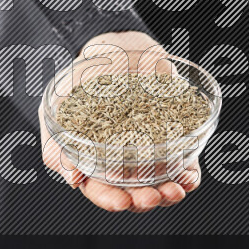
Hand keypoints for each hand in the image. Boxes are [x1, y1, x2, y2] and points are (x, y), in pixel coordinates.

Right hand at [39, 31, 200, 211]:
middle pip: (134, 191)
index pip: (100, 189)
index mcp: (93, 160)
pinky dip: (190, 173)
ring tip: (175, 190)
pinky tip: (190, 176)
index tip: (121, 201)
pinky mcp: (175, 134)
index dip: (110, 199)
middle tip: (153, 197)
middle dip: (144, 200)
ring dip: (170, 192)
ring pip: (161, 182)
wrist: (115, 46)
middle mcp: (123, 160)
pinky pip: (186, 161)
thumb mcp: (59, 107)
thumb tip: (73, 179)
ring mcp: (150, 149)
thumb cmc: (81, 78)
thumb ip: (57, 144)